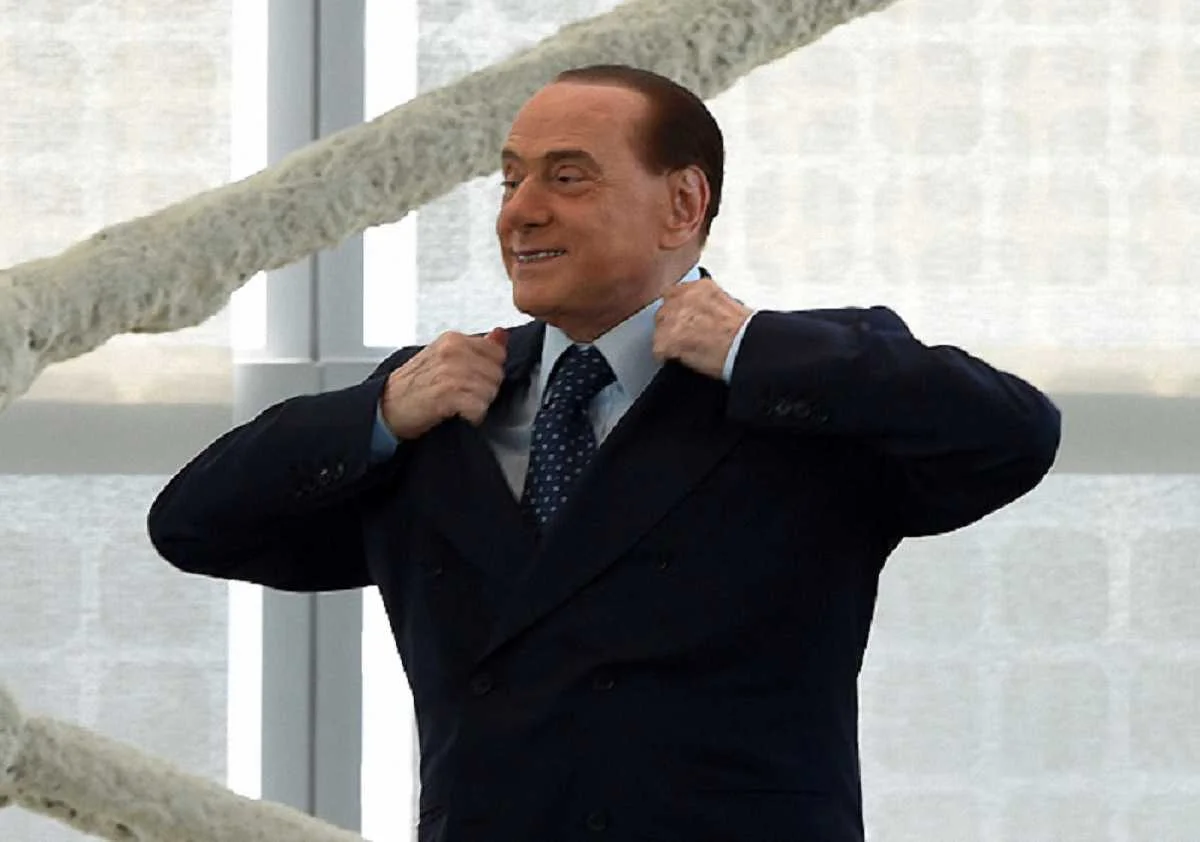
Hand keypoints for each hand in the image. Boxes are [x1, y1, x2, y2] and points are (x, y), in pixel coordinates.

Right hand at [381, 328, 507, 438]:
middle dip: (485, 389)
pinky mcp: (448, 393)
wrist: (386, 408)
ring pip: (490, 391)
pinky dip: (471, 416)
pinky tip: (456, 413)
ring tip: (458, 404)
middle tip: (463, 395)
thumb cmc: (412, 386)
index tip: (473, 380)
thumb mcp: (443, 357)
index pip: (497, 352)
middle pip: (497, 374)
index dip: (489, 371)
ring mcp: (451, 371)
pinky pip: (479, 408)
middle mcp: (453, 351)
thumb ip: (477, 346)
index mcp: (453, 339)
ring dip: (478, 404)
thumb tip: (501, 335)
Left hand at [653, 276, 751, 379]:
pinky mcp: (668, 340)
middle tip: (685, 338)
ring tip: (686, 351)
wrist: (747, 348)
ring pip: (659, 331)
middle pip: (664, 312)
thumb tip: (700, 315)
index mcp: (700, 287)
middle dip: (671, 325)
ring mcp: (673, 318)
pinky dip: (667, 357)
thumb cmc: (746, 333)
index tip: (682, 320)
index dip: (678, 311)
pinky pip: (659, 351)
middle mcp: (684, 298)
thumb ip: (707, 305)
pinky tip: (682, 359)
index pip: (675, 294)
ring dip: (669, 341)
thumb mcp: (728, 306)